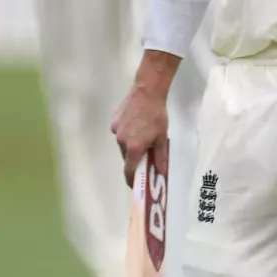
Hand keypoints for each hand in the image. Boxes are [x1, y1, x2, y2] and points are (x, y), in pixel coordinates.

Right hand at [111, 61, 171, 186]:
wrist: (147, 92)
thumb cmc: (157, 115)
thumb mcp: (162, 136)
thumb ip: (160, 155)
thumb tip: (161, 171)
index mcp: (134, 148)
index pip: (129, 171)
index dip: (131, 179)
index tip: (135, 184)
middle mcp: (121, 142)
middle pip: (127, 156)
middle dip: (136, 158)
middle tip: (146, 153)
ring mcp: (116, 131)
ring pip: (123, 144)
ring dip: (131, 144)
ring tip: (143, 133)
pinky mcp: (113, 121)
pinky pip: (120, 132)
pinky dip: (127, 132)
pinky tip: (136, 123)